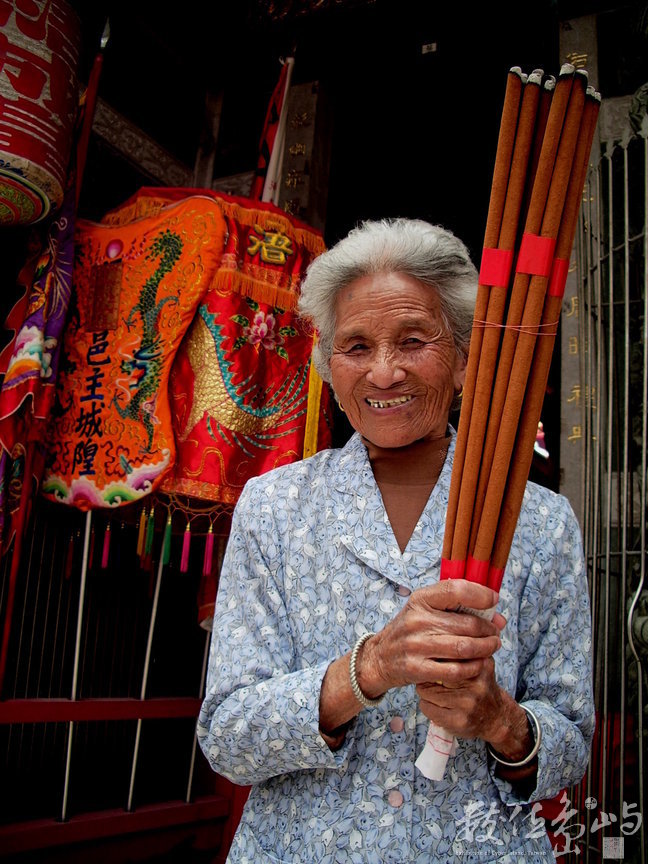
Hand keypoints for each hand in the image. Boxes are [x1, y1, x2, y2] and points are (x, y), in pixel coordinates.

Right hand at [357, 579, 504, 701]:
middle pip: (467, 624)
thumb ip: (457, 609)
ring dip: (486, 648)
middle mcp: (417, 620)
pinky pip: (455, 670)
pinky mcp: (417, 668)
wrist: (380, 657)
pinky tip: (479, 664)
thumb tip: (498, 617)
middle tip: (495, 633)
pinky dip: (473, 667)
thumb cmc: (410, 630)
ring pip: (464, 647)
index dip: (480, 594)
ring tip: (492, 646)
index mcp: (420, 600)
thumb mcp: (424, 610)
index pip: (455, 590)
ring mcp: (416, 645)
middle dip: (489, 629)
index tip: (493, 600)